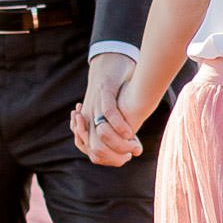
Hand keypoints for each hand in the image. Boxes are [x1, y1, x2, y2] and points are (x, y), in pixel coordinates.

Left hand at [70, 52, 141, 166]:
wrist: (109, 62)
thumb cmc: (115, 92)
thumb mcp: (112, 116)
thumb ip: (118, 133)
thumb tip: (134, 151)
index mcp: (88, 124)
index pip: (91, 152)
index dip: (108, 160)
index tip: (123, 158)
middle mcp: (88, 116)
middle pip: (94, 148)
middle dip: (113, 155)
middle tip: (129, 153)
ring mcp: (94, 104)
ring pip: (100, 134)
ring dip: (117, 143)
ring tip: (131, 144)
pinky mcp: (104, 90)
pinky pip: (108, 112)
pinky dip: (119, 125)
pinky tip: (129, 131)